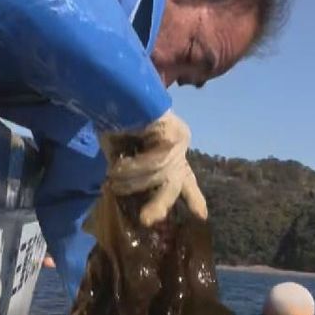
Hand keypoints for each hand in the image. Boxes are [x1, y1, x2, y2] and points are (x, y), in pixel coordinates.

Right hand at [100, 110, 207, 226]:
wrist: (114, 94)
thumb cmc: (116, 124)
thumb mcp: (123, 157)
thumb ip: (131, 177)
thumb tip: (132, 205)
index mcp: (170, 154)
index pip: (186, 180)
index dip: (194, 199)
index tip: (202, 216)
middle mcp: (178, 147)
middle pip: (176, 184)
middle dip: (161, 204)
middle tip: (146, 220)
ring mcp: (179, 139)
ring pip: (159, 174)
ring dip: (132, 182)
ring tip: (113, 179)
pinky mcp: (174, 132)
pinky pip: (155, 161)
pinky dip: (133, 168)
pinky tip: (117, 166)